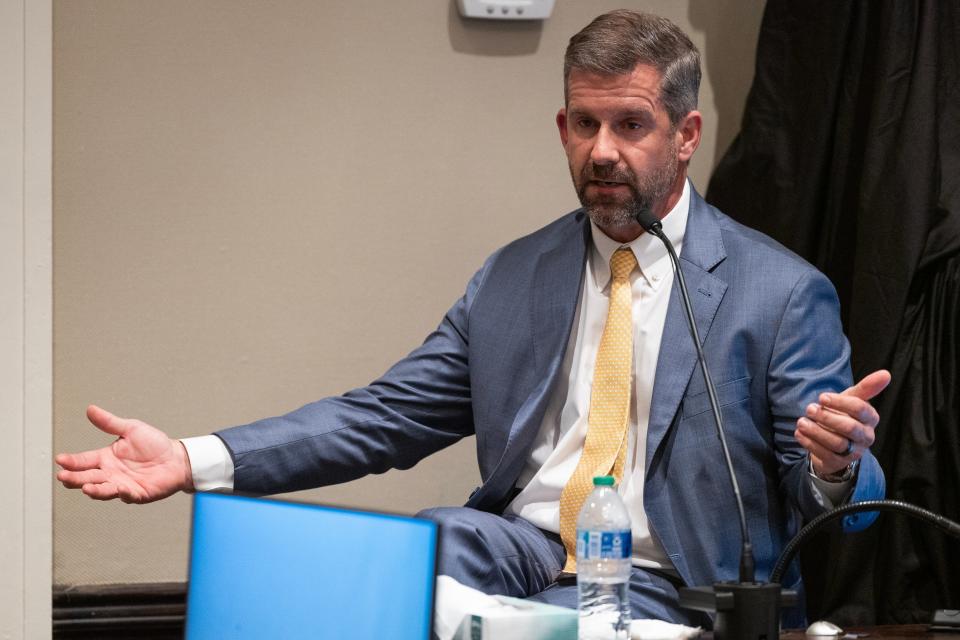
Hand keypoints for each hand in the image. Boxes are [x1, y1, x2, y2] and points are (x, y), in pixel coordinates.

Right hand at [55, 405, 193, 502]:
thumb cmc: (154, 444)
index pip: (83, 461)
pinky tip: (120, 488)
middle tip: (63, 476)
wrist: (176, 457)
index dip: (71, 461)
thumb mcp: (130, 429)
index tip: (60, 459)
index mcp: (106, 458)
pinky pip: (128, 495)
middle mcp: (110, 473)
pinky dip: (123, 493)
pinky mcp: (137, 494)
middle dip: (74, 478)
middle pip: (88, 477)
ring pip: (103, 490)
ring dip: (94, 489)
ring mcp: (122, 485)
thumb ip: (109, 423)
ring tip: (85, 487)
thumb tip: (90, 409)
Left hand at [795, 369, 890, 477]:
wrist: (834, 442)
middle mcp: (865, 437)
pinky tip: (799, 433)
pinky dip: (809, 443)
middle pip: (849, 428)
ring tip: (801, 422)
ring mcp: (853, 452)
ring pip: (836, 443)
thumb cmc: (844, 415)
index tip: (822, 397)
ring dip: (816, 431)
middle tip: (810, 409)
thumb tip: (886, 373)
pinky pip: (824, 454)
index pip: (860, 409)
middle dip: (828, 417)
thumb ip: (866, 388)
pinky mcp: (838, 462)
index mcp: (870, 419)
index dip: (840, 402)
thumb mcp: (852, 399)